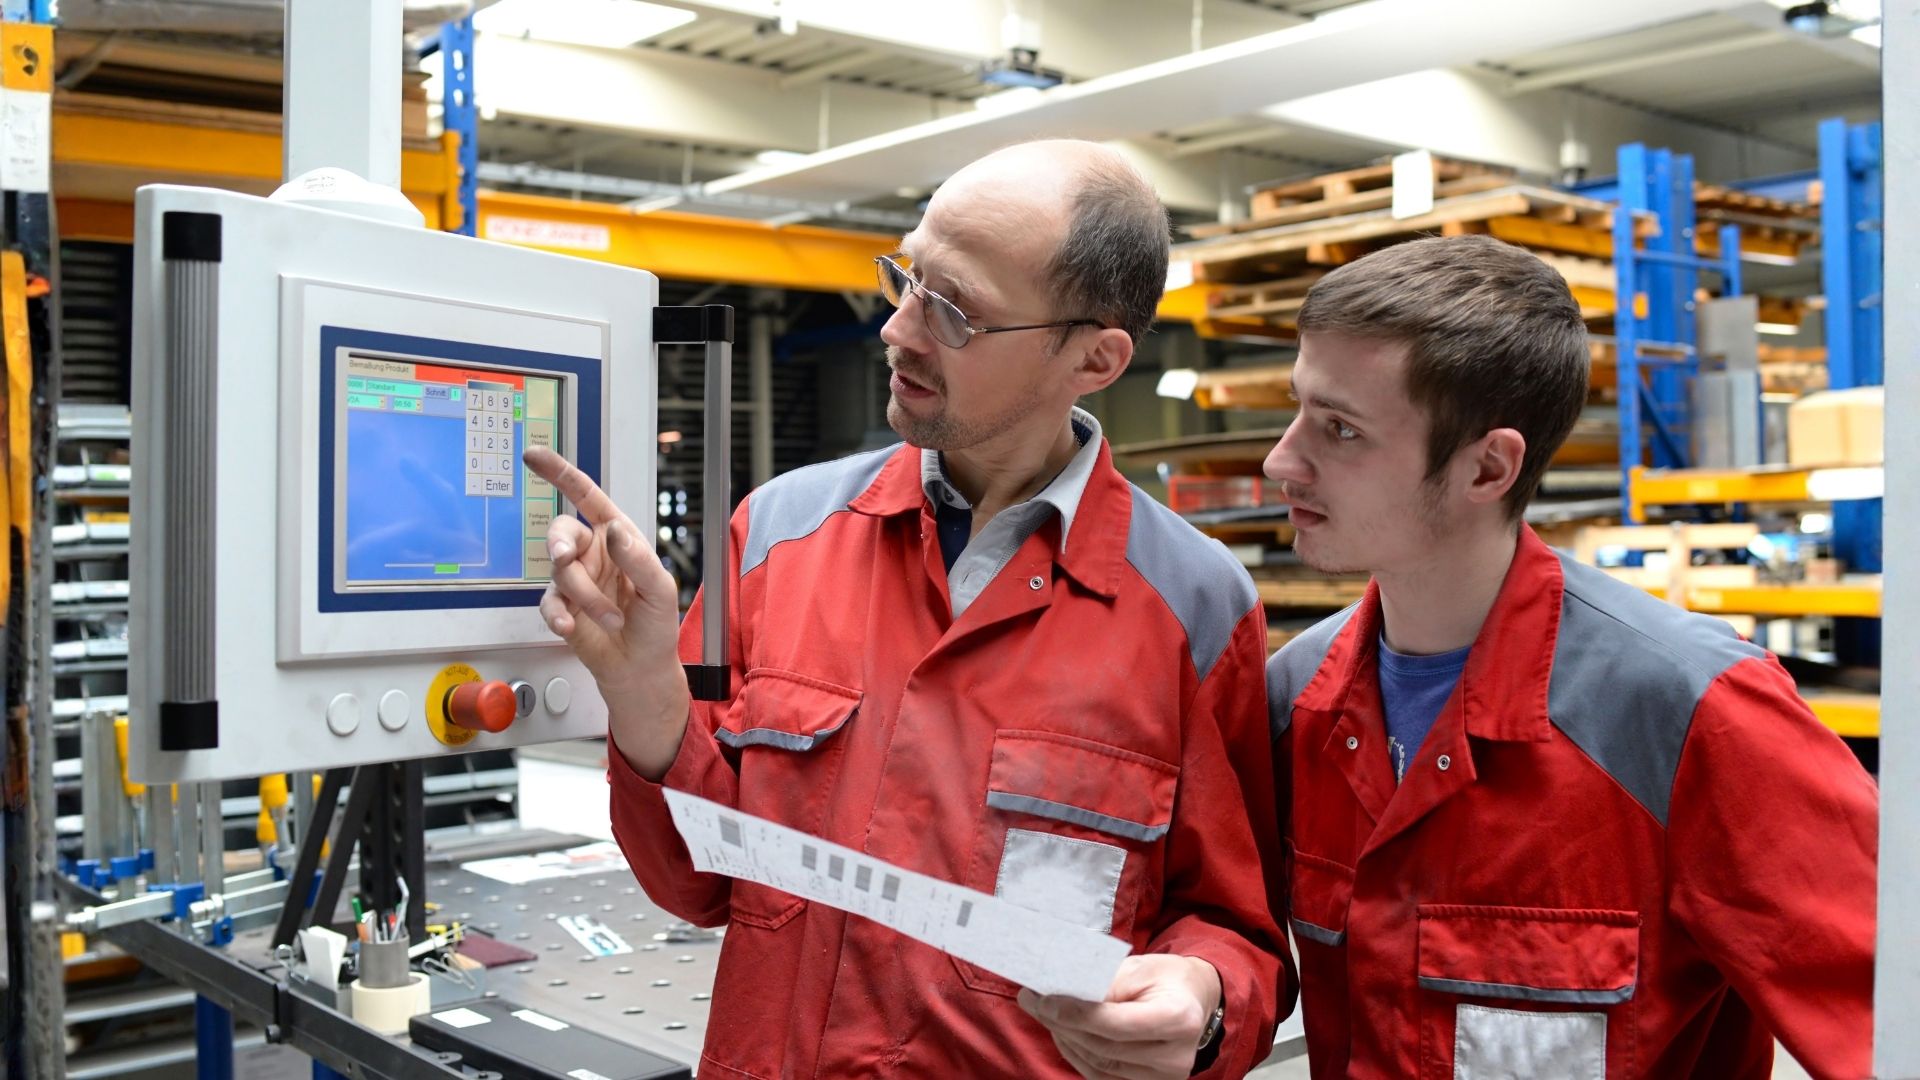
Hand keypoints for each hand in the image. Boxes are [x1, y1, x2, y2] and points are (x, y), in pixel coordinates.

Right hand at [523, 447, 688, 777]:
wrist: (639, 667)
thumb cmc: (655, 625)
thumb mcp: (659, 590)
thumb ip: (638, 559)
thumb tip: (615, 533)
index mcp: (618, 538)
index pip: (587, 497)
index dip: (561, 474)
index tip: (535, 456)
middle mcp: (593, 553)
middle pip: (561, 532)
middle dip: (561, 546)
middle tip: (565, 560)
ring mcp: (575, 580)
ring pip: (559, 571)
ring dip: (582, 595)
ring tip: (609, 617)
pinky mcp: (561, 606)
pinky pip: (548, 602)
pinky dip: (558, 615)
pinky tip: (571, 627)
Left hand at [1018, 954, 1222, 1079]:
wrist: (1193, 1002)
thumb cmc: (1165, 979)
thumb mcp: (1138, 968)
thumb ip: (1103, 983)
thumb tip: (1059, 994)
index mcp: (1178, 1018)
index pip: (1116, 1023)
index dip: (1076, 1015)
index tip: (1044, 1000)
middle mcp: (1175, 1057)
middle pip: (1104, 1047)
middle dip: (1062, 1024)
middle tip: (1032, 1001)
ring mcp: (1162, 1078)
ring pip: (1098, 1064)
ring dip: (1064, 1039)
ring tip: (1043, 1013)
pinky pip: (1101, 1076)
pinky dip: (1077, 1054)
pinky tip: (1063, 1033)